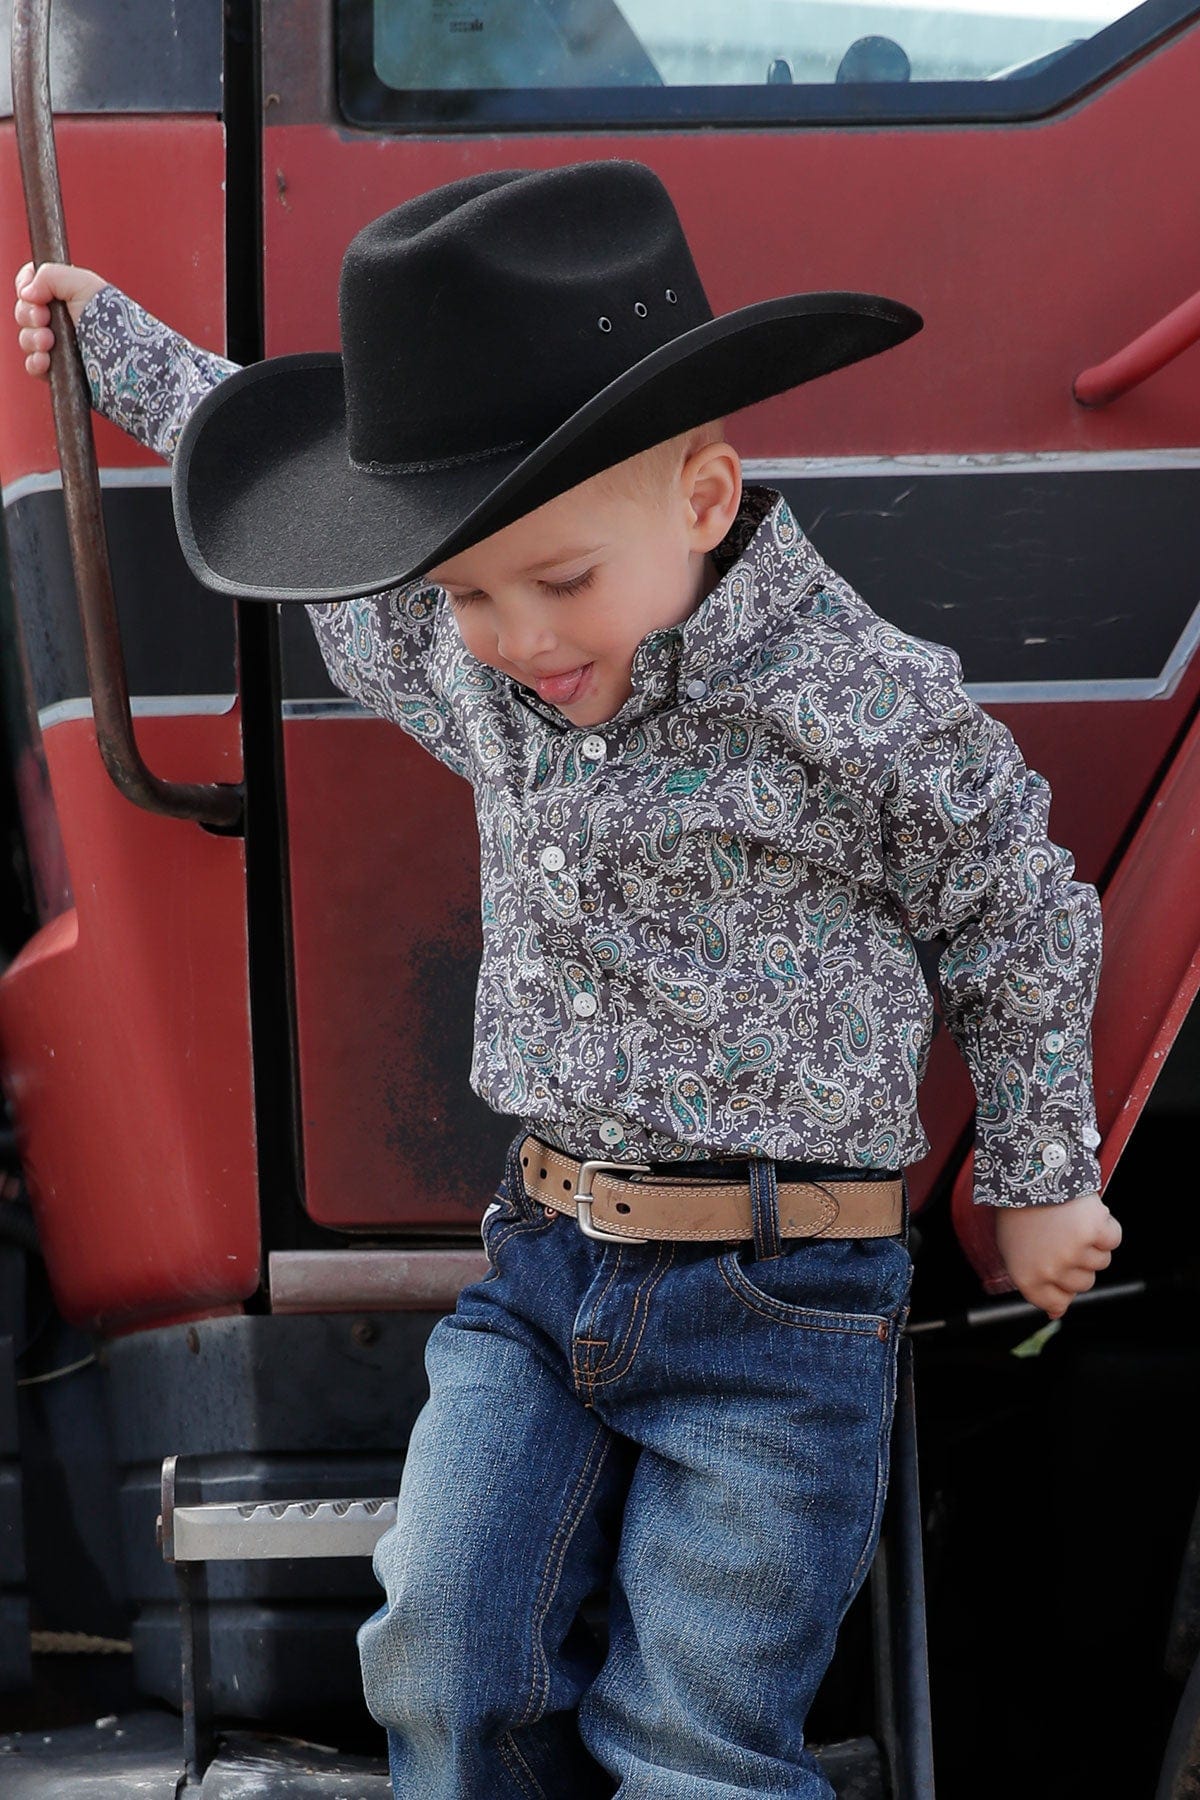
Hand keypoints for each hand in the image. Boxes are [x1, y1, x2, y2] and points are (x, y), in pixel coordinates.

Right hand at [14, 260, 106, 378]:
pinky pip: (34, 366)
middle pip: (24, 312)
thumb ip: (49, 275)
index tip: (35, 296)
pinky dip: (35, 362)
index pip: (30, 284)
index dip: (25, 287)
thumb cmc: (111, 317)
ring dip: (32, 338)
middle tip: (44, 319)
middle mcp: (59, 318)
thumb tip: (26, 292)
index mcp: (64, 294)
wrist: (127, 358)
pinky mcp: (60, 370)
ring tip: (49, 341)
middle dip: (29, 315)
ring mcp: (58, 345)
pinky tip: (46, 360)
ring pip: (26, 339)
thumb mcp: (82, 283)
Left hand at [994, 1191, 1121, 1318]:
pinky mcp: (1095, 1231)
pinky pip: (1113, 1239)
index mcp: (1028, 1279)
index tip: (1059, 1267)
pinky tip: (1085, 1213)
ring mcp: (1075, 1252)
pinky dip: (1105, 1225)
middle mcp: (1052, 1270)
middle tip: (1061, 1236)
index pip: (1058, 1303)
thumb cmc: (1019, 1212)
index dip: (1062, 1285)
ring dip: (1092, 1242)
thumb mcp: (1014, 1252)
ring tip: (1069, 1221)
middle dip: (1077, 1262)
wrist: (1027, 1173)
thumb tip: (1056, 1314)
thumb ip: (1036, 1286)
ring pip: (1102, 1262)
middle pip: (1085, 1283)